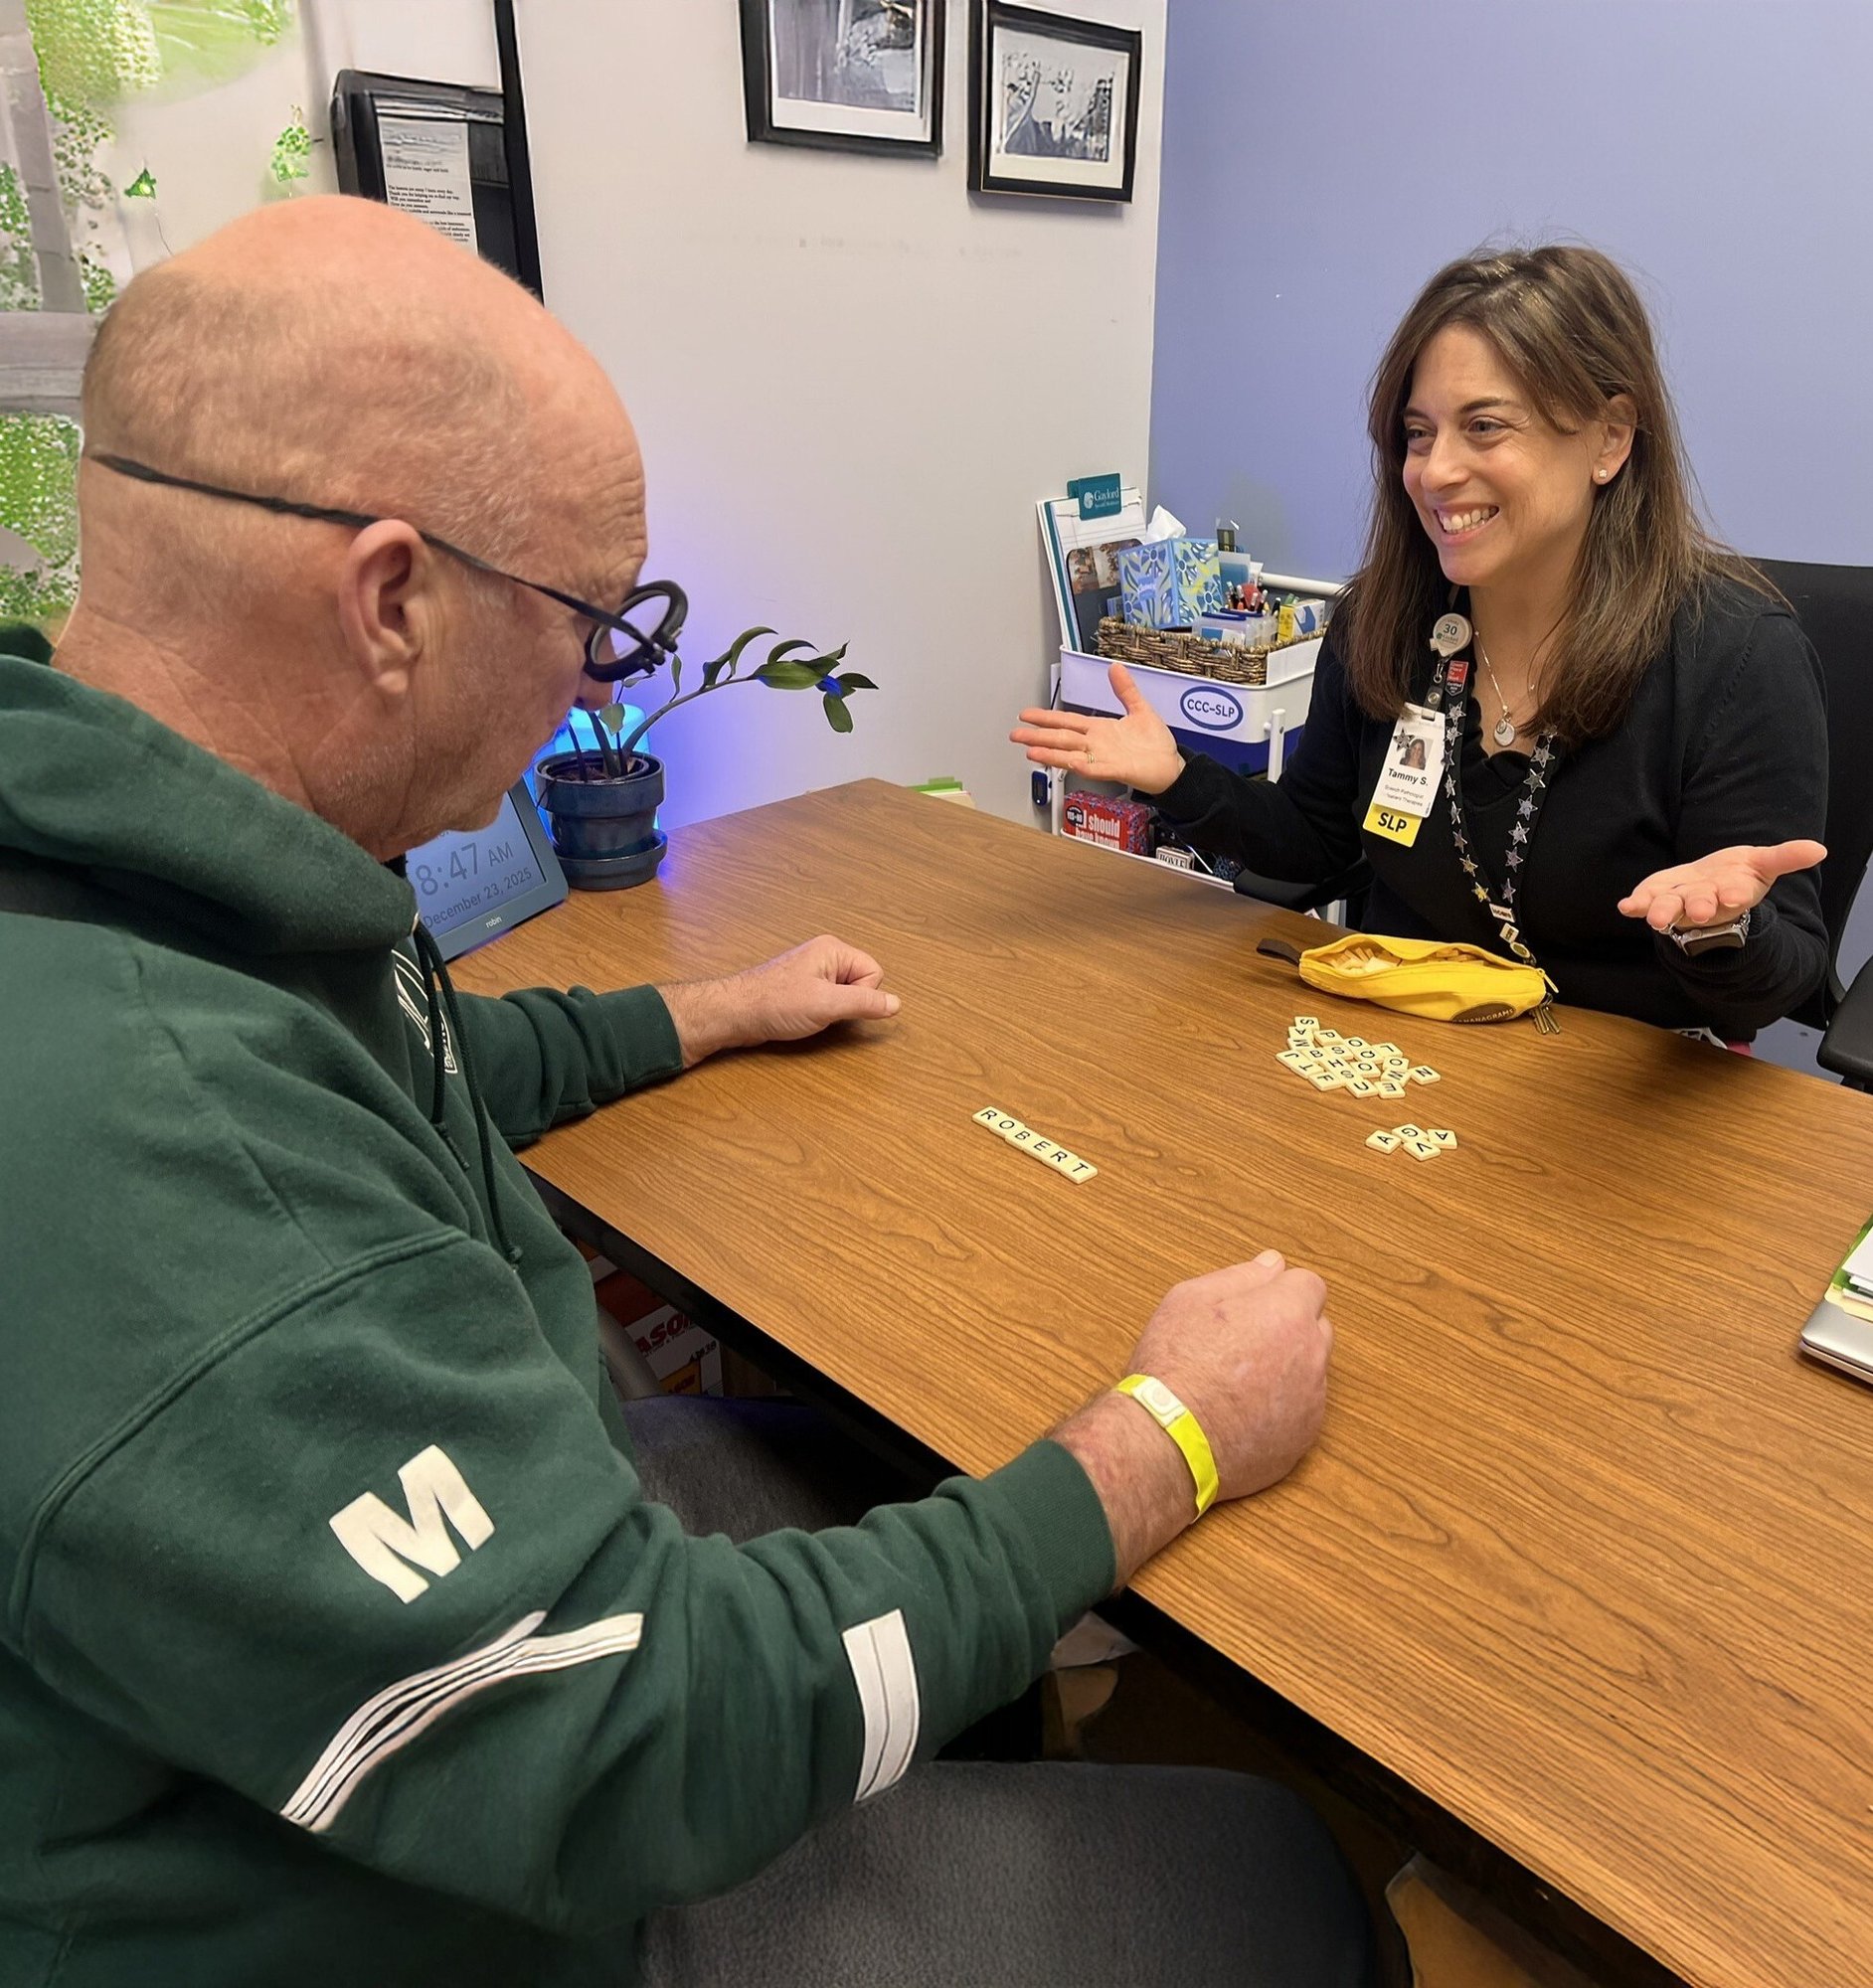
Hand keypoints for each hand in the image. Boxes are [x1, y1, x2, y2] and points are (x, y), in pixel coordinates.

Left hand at [659, 935, 899, 1066]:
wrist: (735, 1014)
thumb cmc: (774, 1004)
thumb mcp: (826, 1005)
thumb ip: (864, 1003)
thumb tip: (896, 1004)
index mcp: (833, 950)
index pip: (875, 973)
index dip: (862, 996)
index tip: (837, 1005)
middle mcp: (825, 956)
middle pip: (862, 983)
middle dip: (847, 1004)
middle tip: (821, 1009)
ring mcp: (814, 972)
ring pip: (846, 994)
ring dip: (834, 1010)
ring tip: (809, 1013)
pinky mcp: (804, 988)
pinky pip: (830, 1000)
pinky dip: (822, 1013)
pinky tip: (802, 1017)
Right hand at [1010, 663, 1186, 794]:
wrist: (1171, 766)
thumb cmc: (1156, 744)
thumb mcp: (1140, 709)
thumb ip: (1125, 690)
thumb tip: (1115, 667)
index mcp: (1099, 729)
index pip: (1067, 721)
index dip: (1046, 717)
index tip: (1026, 715)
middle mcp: (1096, 745)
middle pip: (1062, 738)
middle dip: (1037, 736)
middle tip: (1015, 735)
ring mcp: (1104, 759)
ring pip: (1071, 755)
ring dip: (1051, 754)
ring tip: (1030, 752)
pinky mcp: (1116, 770)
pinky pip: (1095, 769)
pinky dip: (1082, 766)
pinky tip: (1069, 763)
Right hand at [1052, 1251, 1331, 1584]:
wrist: (1168, 1437)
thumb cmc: (1175, 1364)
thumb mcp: (1191, 1299)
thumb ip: (1240, 1276)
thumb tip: (1272, 1264)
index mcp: (1287, 1312)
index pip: (1309, 1286)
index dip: (1280, 1292)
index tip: (1254, 1305)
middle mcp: (1311, 1354)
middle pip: (1316, 1327)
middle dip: (1289, 1328)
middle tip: (1242, 1341)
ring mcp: (1311, 1400)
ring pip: (1310, 1371)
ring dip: (1287, 1369)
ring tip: (1238, 1381)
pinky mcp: (1303, 1439)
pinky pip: (1302, 1411)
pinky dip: (1281, 1407)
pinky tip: (1243, 1411)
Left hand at [1617, 840, 1824, 932]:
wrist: (1709, 885)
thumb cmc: (1736, 875)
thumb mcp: (1763, 863)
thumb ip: (1786, 857)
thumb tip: (1819, 849)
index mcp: (1732, 891)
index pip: (1736, 893)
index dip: (1735, 894)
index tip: (1733, 896)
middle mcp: (1705, 900)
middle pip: (1701, 905)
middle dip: (1699, 908)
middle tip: (1697, 912)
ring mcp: (1679, 899)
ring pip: (1671, 907)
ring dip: (1663, 912)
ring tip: (1654, 918)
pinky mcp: (1657, 895)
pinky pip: (1645, 901)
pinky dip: (1636, 904)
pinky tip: (1626, 906)